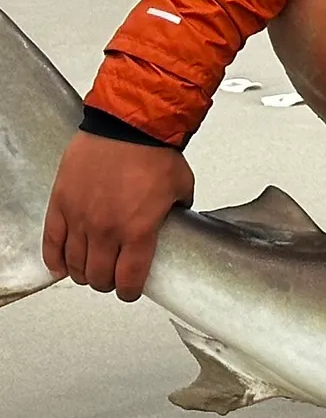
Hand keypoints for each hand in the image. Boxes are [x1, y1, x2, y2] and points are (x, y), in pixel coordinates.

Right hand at [42, 132, 194, 301]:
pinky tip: (61, 266)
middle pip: (99, 276)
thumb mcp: (182, 186)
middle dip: (107, 282)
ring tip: (90, 271)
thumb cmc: (154, 152)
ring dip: (83, 273)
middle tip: (112, 278)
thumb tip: (179, 218)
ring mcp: (80, 218)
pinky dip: (54, 259)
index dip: (129, 291)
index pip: (129, 278)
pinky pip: (51, 243)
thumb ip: (179, 210)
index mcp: (138, 230)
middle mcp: (106, 230)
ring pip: (74, 264)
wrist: (126, 126)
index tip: (130, 291)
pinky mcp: (60, 205)